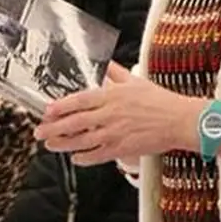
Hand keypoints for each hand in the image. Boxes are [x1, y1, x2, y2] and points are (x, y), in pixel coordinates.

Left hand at [34, 63, 202, 166]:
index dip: (60, 106)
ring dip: (64, 143)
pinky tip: (75, 158)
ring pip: (83, 140)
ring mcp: (116, 133)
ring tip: (50, 145)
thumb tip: (103, 62)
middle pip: (75, 122)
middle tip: (39, 131)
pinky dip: (85, 158)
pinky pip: (99, 155)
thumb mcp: (134, 80)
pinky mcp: (124, 148)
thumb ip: (114, 72)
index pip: (79, 101)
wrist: (181, 120)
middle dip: (54, 127)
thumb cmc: (160, 101)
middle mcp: (110, 114)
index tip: (47, 111)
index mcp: (111, 96)